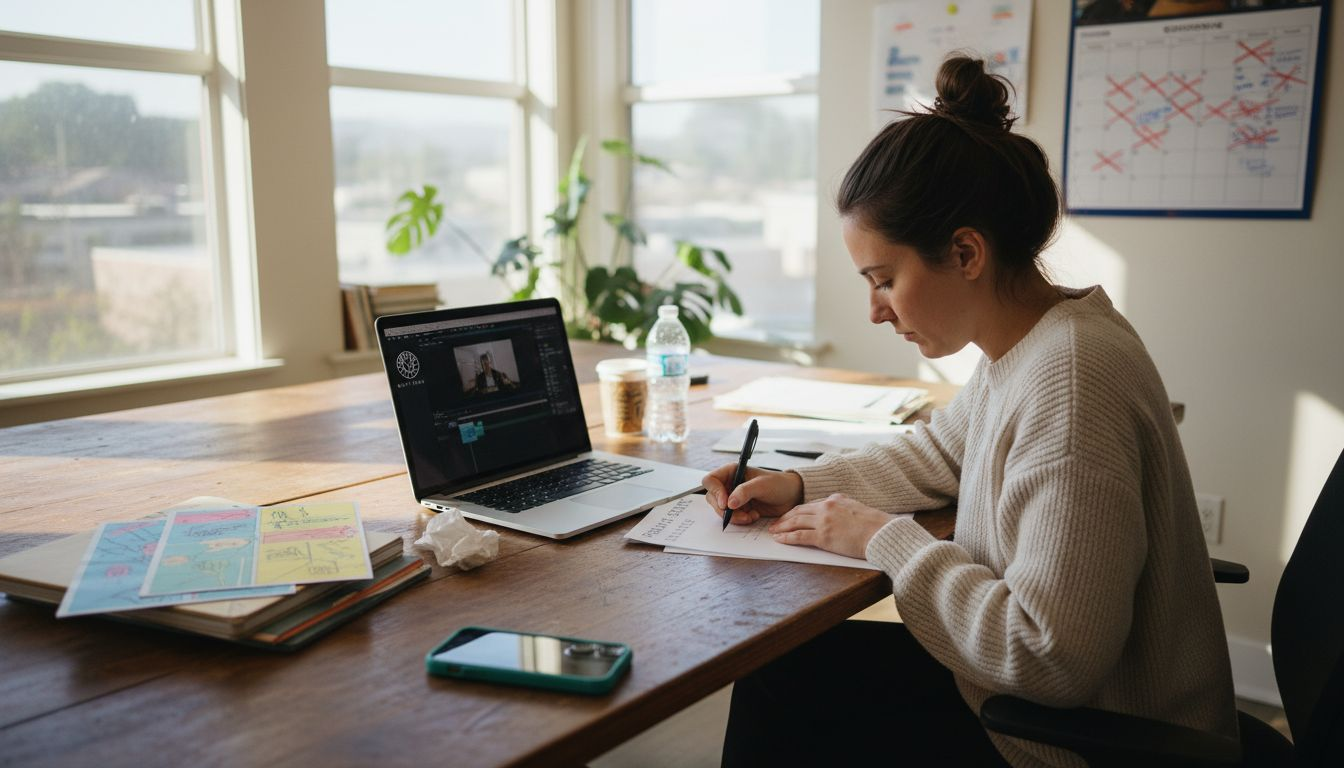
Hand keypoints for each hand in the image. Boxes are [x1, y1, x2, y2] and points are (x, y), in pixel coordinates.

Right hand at [702, 464, 803, 525]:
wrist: (791, 496)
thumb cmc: (778, 484)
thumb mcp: (761, 485)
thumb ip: (744, 492)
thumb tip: (729, 504)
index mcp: (732, 472)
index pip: (711, 480)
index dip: (715, 492)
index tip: (725, 503)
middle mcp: (729, 484)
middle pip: (712, 498)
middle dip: (724, 510)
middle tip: (738, 515)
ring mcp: (733, 498)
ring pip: (721, 510)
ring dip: (734, 517)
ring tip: (750, 516)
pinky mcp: (739, 509)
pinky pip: (731, 518)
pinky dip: (741, 520)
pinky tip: (753, 516)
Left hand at [768, 493, 893, 559]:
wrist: (882, 533)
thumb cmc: (876, 525)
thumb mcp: (857, 509)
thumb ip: (844, 509)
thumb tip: (838, 515)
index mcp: (836, 499)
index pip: (811, 504)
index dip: (798, 511)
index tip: (791, 515)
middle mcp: (827, 507)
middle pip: (799, 511)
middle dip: (785, 517)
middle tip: (775, 522)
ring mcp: (824, 521)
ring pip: (795, 521)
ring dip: (782, 526)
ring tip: (773, 531)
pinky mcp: (823, 536)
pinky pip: (799, 536)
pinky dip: (787, 537)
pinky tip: (779, 539)